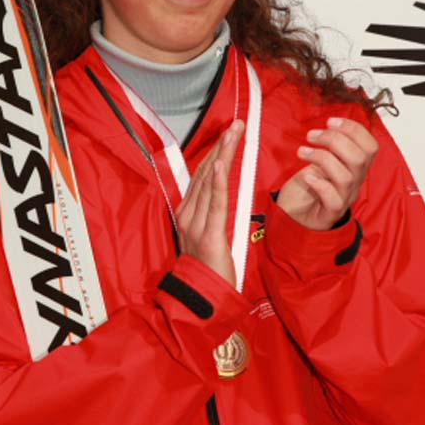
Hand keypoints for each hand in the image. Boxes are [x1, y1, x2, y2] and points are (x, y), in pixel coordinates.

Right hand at [176, 120, 244, 286]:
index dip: (217, 152)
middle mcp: (188, 215)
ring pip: (211, 181)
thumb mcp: (211, 235)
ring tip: (234, 133)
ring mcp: (195, 224)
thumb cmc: (210, 270)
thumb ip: (215, 212)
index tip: (230, 133)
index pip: (203, 175)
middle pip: (206, 173)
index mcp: (188, 213)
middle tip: (236, 124)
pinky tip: (222, 164)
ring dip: (223, 154)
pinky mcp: (209, 236)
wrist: (203, 300)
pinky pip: (215, 204)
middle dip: (222, 146)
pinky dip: (218, 182)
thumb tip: (225, 191)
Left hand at [277, 117, 378, 230]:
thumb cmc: (308, 187)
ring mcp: (344, 198)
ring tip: (302, 152)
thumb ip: (329, 147)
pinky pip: (334, 199)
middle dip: (334, 139)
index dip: (354, 130)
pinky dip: (320, 184)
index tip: (331, 122)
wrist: (295, 216)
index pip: (370, 147)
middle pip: (360, 159)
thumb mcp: (321, 161)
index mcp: (355, 167)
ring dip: (321, 158)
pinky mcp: (330, 213)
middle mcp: (354, 183)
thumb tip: (329, 125)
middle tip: (311, 136)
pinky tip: (307, 177)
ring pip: (346, 177)